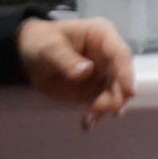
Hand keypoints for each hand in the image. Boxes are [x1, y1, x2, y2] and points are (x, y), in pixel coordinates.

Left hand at [16, 17, 133, 128]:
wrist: (28, 54)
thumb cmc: (42, 42)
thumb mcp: (49, 48)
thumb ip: (66, 60)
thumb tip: (87, 71)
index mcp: (102, 35)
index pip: (120, 54)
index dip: (126, 73)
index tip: (129, 93)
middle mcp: (108, 55)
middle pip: (121, 77)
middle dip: (118, 95)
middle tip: (109, 111)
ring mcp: (102, 73)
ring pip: (114, 93)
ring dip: (106, 108)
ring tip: (90, 119)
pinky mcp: (94, 90)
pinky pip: (100, 104)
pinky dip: (95, 115)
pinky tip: (87, 123)